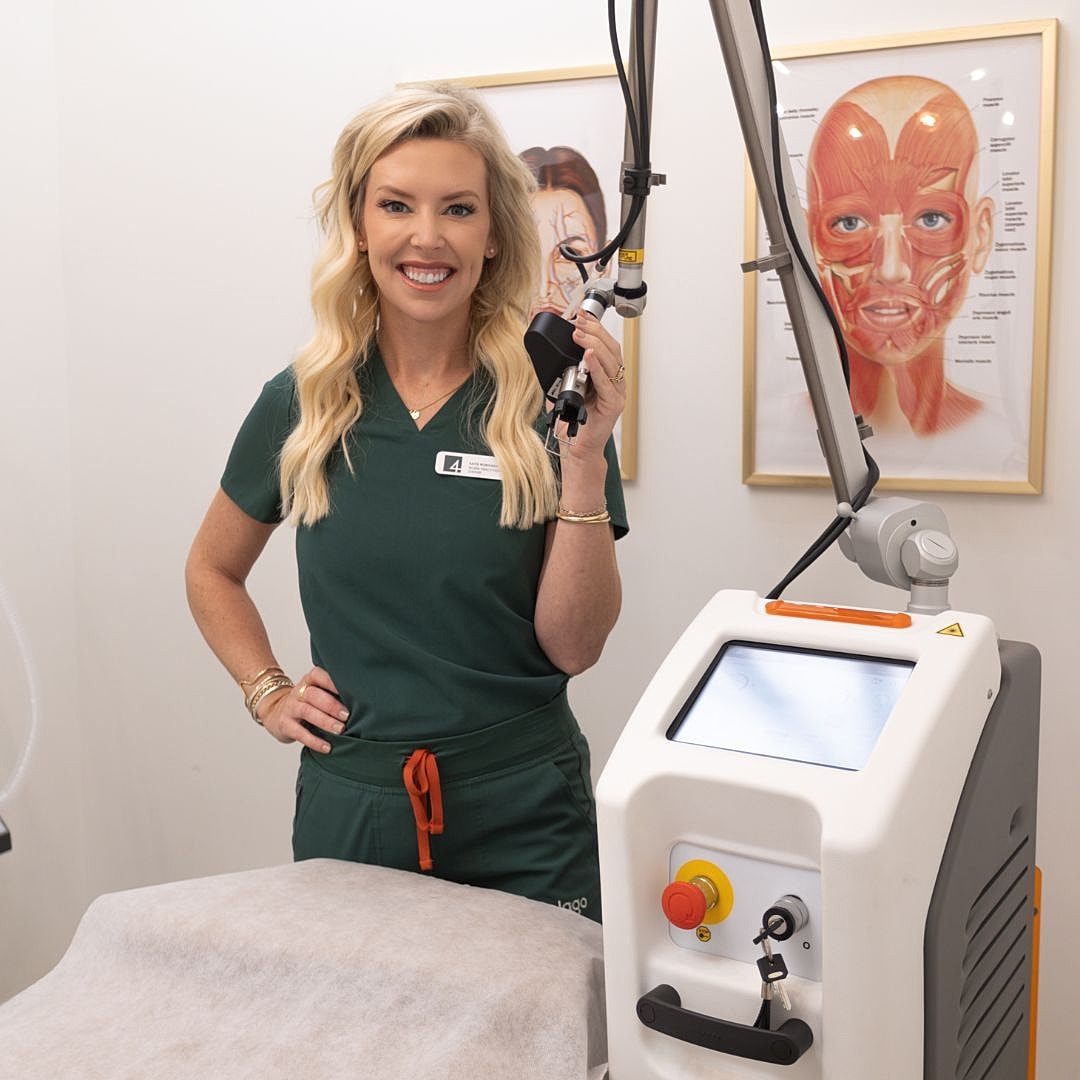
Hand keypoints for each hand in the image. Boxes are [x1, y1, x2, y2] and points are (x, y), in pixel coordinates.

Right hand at [259, 666, 347, 753]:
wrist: (276, 713)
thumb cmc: (308, 704)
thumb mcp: (317, 694)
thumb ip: (334, 694)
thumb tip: (364, 702)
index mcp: (309, 681)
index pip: (318, 675)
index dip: (332, 681)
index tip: (348, 690)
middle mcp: (298, 692)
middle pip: (314, 695)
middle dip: (332, 705)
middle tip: (347, 716)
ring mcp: (290, 708)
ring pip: (307, 712)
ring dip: (325, 721)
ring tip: (340, 730)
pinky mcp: (284, 724)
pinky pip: (299, 732)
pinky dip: (314, 740)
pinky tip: (327, 747)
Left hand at [563, 311, 626, 458]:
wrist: (577, 449)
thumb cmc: (574, 422)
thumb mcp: (564, 389)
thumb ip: (563, 372)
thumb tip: (548, 355)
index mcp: (606, 376)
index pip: (605, 345)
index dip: (595, 327)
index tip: (581, 314)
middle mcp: (614, 383)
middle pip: (611, 349)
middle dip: (593, 330)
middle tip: (578, 320)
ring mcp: (616, 393)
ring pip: (611, 361)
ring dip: (593, 344)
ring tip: (579, 333)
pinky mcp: (613, 405)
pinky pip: (606, 382)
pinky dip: (597, 367)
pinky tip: (588, 355)